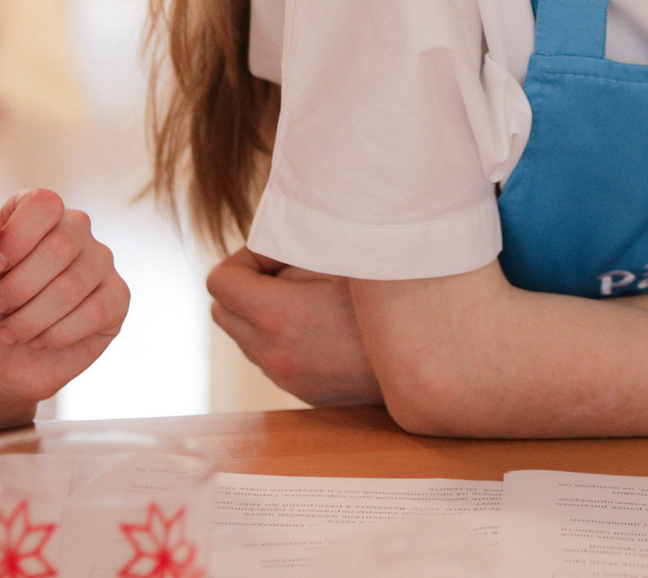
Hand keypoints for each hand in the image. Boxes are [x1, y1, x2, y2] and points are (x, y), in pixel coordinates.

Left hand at [0, 188, 128, 415]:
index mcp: (39, 213)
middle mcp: (76, 229)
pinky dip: (57, 335)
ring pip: (74, 285)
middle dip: (19, 288)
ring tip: (12, 331)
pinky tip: (41, 340)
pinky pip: (96, 312)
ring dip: (31, 319)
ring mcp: (101, 263)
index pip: (44, 204)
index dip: (16, 238)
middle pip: (61, 246)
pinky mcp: (117, 298)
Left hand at [208, 249, 382, 406]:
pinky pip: (271, 358)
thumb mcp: (340, 260)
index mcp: (277, 316)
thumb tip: (267, 256)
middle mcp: (274, 355)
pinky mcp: (304, 393)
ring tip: (310, 298)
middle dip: (247, 286)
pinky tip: (322, 324)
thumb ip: (292, 255)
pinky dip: (281, 337)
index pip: (218, 283)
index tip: (277, 256)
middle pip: (222, 312)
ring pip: (245, 338)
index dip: (244, 259)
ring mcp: (288, 379)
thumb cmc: (387, 299)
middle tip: (289, 273)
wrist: (429, 356)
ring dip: (263, 314)